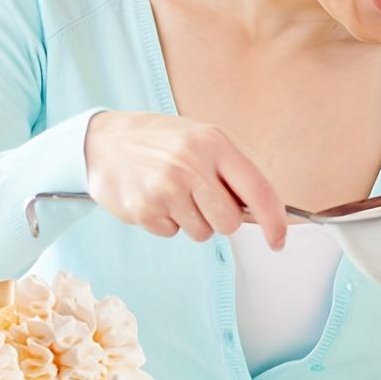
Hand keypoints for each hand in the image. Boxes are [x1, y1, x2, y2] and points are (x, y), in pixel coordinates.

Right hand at [84, 111, 286, 248]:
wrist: (102, 141)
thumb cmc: (160, 142)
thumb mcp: (199, 139)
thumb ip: (229, 170)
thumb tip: (258, 212)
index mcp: (212, 143)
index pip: (257, 189)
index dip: (274, 220)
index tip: (278, 240)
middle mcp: (191, 165)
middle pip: (228, 222)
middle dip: (220, 220)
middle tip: (201, 200)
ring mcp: (165, 189)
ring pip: (201, 233)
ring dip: (191, 221)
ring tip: (172, 194)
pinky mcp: (144, 210)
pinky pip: (172, 234)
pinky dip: (166, 222)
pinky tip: (153, 198)